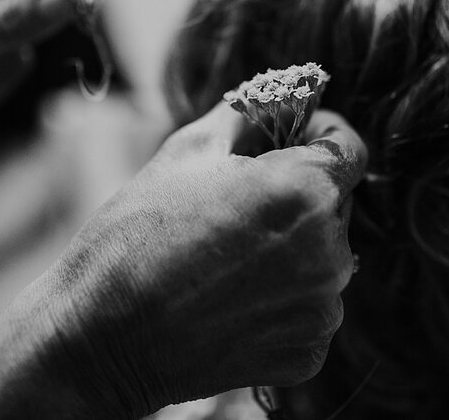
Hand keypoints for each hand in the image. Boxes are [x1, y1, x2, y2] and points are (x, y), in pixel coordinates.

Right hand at [0, 102, 367, 418]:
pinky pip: (309, 308)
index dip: (318, 137)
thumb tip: (287, 94)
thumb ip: (252, 113)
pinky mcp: (309, 354)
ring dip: (291, 250)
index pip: (349, 147)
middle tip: (233, 208)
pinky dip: (280, 301)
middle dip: (297, 196)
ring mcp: (322, 310)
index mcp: (304, 191)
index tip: (285, 144)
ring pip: (324, 258)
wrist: (100, 339)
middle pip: (335, 205)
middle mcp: (330, 253)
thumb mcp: (189, 149)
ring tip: (224, 260)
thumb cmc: (137, 235)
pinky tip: (229, 301)